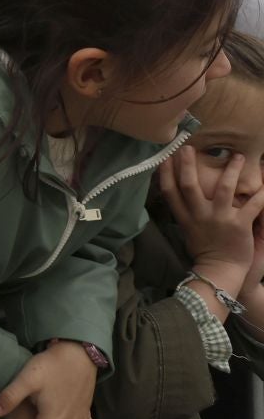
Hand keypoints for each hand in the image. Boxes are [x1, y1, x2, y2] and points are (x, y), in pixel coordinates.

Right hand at [159, 145, 263, 280]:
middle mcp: (199, 216)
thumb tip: (180, 196)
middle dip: (187, 165)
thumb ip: (187, 213)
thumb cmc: (205, 252)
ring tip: (237, 157)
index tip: (164, 157)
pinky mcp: (239, 225)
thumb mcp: (189, 231)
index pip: (170, 192)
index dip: (165, 173)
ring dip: (231, 170)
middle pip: (190, 185)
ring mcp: (219, 219)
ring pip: (224, 188)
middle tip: (188, 147)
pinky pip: (253, 205)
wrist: (220, 271)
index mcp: (185, 218)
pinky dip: (261, 194)